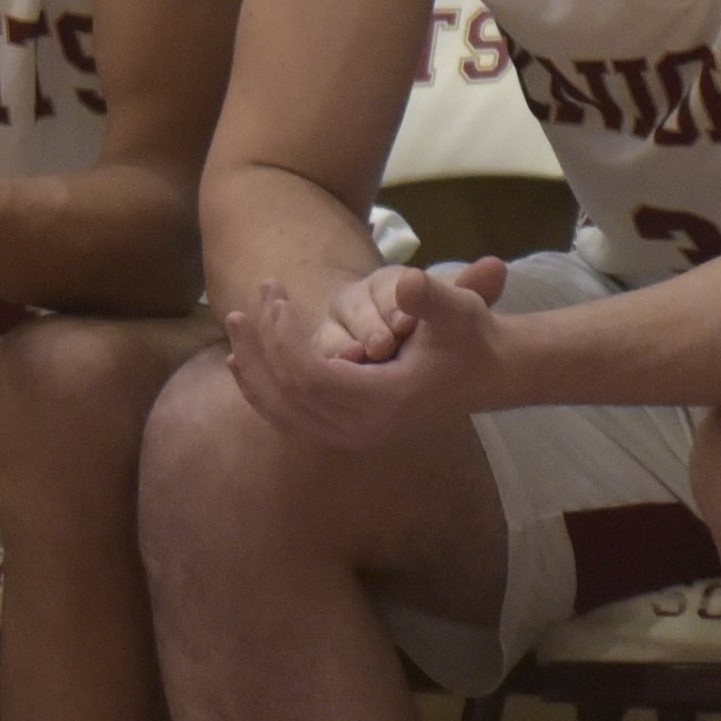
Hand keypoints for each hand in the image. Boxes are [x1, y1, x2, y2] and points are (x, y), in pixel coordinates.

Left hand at [224, 253, 507, 448]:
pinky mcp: (345, 434)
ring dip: (251, 368)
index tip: (276, 300)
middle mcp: (363, 429)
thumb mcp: (459, 310)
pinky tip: (240, 359)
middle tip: (239, 308)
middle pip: (287, 395)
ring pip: (280, 411)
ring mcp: (352, 437)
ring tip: (235, 326)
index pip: (310, 377)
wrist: (485, 373)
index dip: (283, 339)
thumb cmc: (467, 336)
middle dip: (257, 348)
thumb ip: (433, 296)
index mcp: (384, 402)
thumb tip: (408, 283)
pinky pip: (288, 418)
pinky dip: (261, 390)